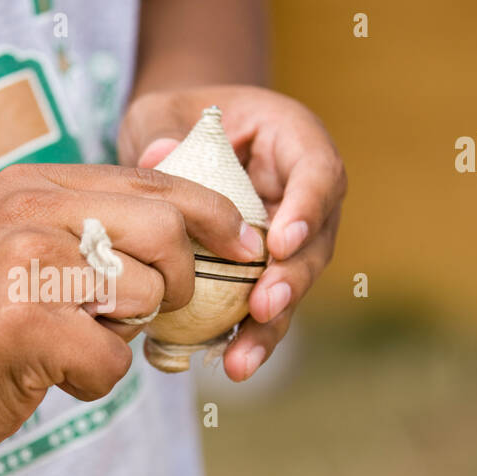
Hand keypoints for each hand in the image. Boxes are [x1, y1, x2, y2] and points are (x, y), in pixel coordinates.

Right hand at [0, 162, 264, 462]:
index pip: (158, 183)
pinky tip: (40, 374)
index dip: (215, 215)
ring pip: (146, 298)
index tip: (245, 245)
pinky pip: (110, 362)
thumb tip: (184, 240)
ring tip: (63, 343)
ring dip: (119, 338)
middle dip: (182, 282)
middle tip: (146, 315)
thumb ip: (88, 232)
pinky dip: (87, 382)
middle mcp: (33, 208)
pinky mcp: (22, 321)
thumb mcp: (16, 248)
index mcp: (37, 185)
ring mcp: (25, 260)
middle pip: (169, 229)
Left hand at [118, 85, 346, 381]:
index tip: (282, 242)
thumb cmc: (177, 118)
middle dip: (291, 279)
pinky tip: (228, 365)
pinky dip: (247, 336)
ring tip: (241, 360)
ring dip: (270, 324)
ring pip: (294, 284)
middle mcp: (304, 192)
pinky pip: (264, 305)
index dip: (306, 208)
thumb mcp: (163, 111)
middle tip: (263, 307)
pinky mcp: (267, 271)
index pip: (317, 171)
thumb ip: (164, 130)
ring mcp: (290, 236)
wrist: (178, 140)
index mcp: (294, 139)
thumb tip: (158, 157)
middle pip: (315, 240)